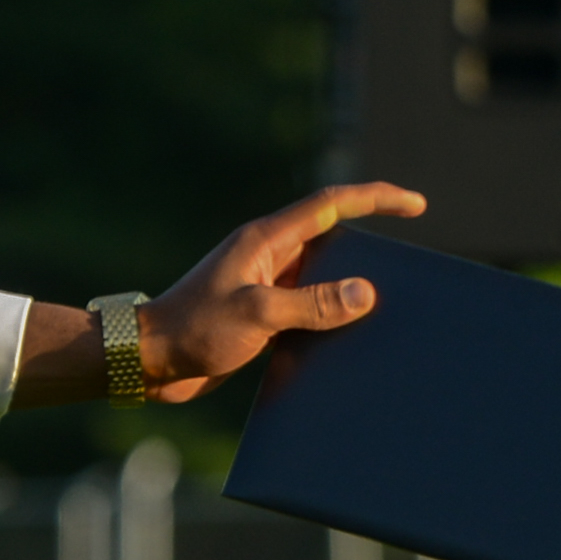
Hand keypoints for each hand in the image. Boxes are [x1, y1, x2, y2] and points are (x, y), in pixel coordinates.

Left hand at [11, 181, 427, 408]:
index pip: (332, 205)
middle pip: (333, 240)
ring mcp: (263, 286)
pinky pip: (306, 310)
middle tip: (410, 267)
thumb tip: (365, 293)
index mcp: (266, 240)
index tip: (415, 204)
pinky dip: (329, 319)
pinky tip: (350, 340)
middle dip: (372, 248)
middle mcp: (268, 257)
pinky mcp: (258, 317)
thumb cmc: (192, 331)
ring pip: (321, 279)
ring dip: (350, 290)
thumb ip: (312, 304)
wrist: (145, 362)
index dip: (376, 198)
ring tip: (388, 309)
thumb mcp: (257, 315)